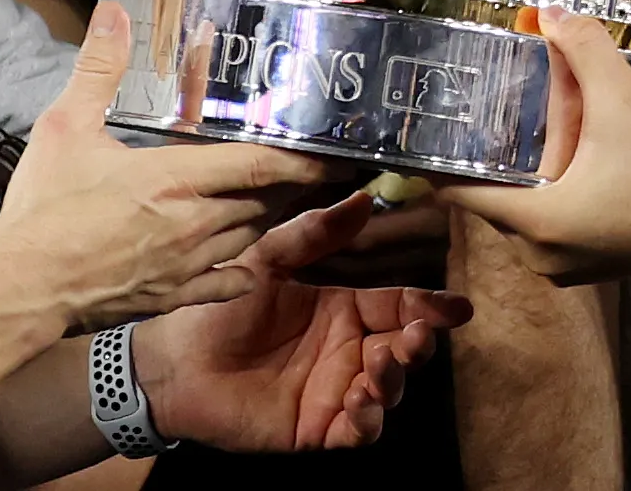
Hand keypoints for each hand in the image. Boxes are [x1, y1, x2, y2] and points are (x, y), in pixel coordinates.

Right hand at [0, 4, 339, 326]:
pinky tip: (248, 265)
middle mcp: (195, 225)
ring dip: (274, 215)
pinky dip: (242, 269)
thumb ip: (98, 70)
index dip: (304, 159)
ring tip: (292, 196)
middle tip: (322, 164)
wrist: (23, 291)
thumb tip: (115, 13)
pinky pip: (224, 283)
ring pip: (251, 237)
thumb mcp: (65, 128)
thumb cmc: (46, 211)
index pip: (260, 166)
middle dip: (297, 183)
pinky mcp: (171, 296)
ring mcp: (187, 266)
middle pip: (266, 201)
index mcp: (176, 181)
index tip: (336, 150)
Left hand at [136, 191, 469, 450]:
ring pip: (387, 391)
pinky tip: (358, 401)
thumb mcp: (266, 261)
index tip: (456, 308)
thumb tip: (363, 198)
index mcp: (341, 310)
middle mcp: (345, 352)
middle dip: (418, 344)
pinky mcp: (315, 430)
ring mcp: (333, 392)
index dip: (429, 307)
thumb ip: (314, 234)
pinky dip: (367, 420)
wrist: (173, 362)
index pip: (397, 306)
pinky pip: (356, 432)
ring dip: (394, 380)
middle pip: (401, 350)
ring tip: (379, 364)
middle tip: (417, 336)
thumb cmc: (218, 307)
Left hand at [437, 8, 630, 284]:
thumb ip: (583, 49)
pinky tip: (578, 141)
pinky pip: (556, 217)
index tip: (413, 129)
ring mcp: (571, 264)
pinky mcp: (598, 260)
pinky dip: (558, 181)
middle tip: (484, 100)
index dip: (431, 161)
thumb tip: (550, 10)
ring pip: (529, 204)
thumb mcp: (623, 98)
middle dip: (498, 146)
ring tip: (534, 112)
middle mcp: (542, 254)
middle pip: (496, 193)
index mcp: (536, 224)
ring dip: (534, 162)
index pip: (458, 194)